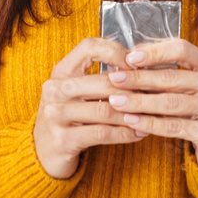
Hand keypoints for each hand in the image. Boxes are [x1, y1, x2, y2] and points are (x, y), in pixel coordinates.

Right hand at [33, 36, 149, 179]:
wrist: (43, 151)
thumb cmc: (68, 116)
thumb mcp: (76, 91)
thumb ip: (99, 76)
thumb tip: (138, 65)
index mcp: (61, 71)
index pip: (89, 47)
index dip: (115, 51)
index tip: (135, 63)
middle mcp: (54, 89)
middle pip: (103, 81)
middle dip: (133, 88)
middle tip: (154, 92)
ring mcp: (55, 115)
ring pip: (105, 110)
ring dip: (133, 113)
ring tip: (152, 114)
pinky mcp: (62, 140)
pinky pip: (102, 134)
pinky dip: (125, 133)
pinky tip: (139, 132)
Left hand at [106, 38, 197, 172]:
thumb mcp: (193, 86)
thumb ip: (170, 71)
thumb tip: (132, 59)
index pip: (182, 49)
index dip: (154, 51)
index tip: (130, 57)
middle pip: (171, 77)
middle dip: (138, 78)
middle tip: (114, 79)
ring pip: (170, 102)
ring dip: (139, 101)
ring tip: (116, 101)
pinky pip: (173, 126)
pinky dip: (149, 123)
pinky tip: (131, 120)